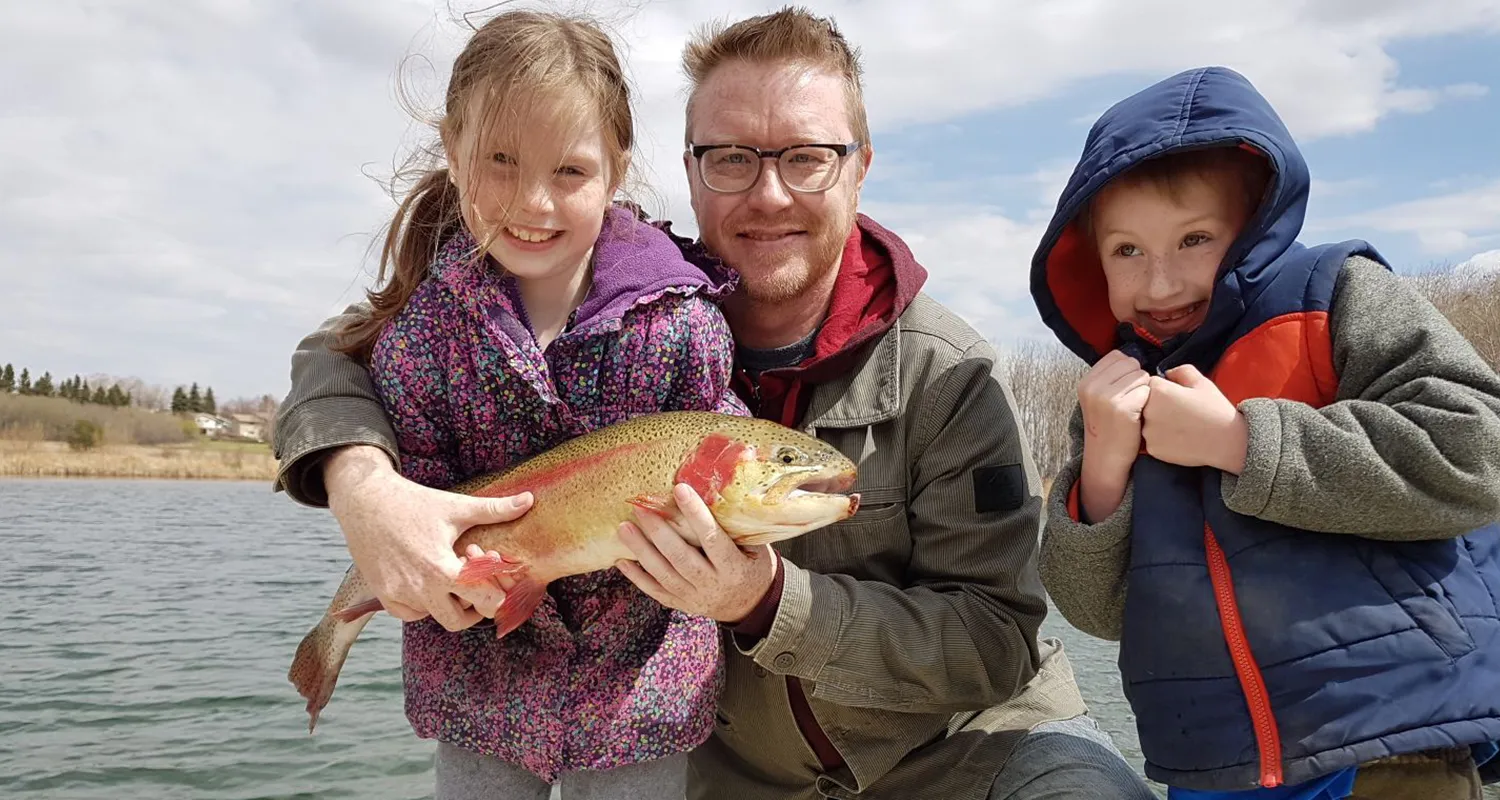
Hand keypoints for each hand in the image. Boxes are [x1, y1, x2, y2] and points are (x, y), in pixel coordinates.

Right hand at [323, 445, 533, 630]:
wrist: (365, 501)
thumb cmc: (413, 503)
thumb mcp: (456, 506)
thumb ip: (494, 510)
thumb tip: (529, 500)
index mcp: (440, 568)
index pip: (482, 600)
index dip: (495, 592)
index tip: (494, 577)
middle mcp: (418, 588)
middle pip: (458, 621)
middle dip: (473, 607)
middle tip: (476, 584)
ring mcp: (398, 594)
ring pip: (433, 617)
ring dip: (447, 603)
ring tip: (449, 575)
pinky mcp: (383, 595)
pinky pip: (411, 614)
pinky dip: (423, 604)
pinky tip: (428, 580)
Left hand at [615, 483, 776, 623]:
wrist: (753, 606)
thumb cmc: (754, 568)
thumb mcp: (757, 549)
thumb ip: (736, 529)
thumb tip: (716, 492)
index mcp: (733, 568)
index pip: (711, 538)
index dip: (695, 514)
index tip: (680, 489)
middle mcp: (712, 584)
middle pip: (680, 557)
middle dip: (658, 532)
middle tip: (641, 508)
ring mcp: (694, 597)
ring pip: (663, 574)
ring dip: (641, 551)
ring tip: (624, 528)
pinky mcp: (681, 604)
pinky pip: (656, 591)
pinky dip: (637, 577)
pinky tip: (621, 560)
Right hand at [1078, 350, 1152, 466]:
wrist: (1106, 456)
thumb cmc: (1108, 425)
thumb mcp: (1097, 397)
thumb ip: (1109, 377)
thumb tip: (1132, 356)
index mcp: (1086, 381)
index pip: (1117, 356)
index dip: (1127, 369)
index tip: (1124, 387)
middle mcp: (1093, 387)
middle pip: (1131, 364)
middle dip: (1137, 378)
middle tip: (1131, 398)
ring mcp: (1106, 398)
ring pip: (1141, 376)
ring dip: (1144, 389)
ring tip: (1135, 406)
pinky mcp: (1122, 408)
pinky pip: (1147, 391)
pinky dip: (1148, 402)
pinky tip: (1139, 414)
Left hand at [1142, 365, 1247, 473]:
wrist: (1226, 442)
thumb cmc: (1215, 410)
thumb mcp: (1201, 382)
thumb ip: (1181, 371)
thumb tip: (1167, 374)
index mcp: (1159, 390)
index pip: (1149, 384)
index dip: (1164, 389)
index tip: (1177, 397)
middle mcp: (1148, 410)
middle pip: (1143, 403)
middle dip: (1157, 405)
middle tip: (1180, 412)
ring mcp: (1148, 431)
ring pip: (1145, 422)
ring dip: (1157, 423)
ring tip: (1180, 426)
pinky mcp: (1152, 448)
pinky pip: (1151, 440)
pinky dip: (1161, 439)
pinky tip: (1179, 438)